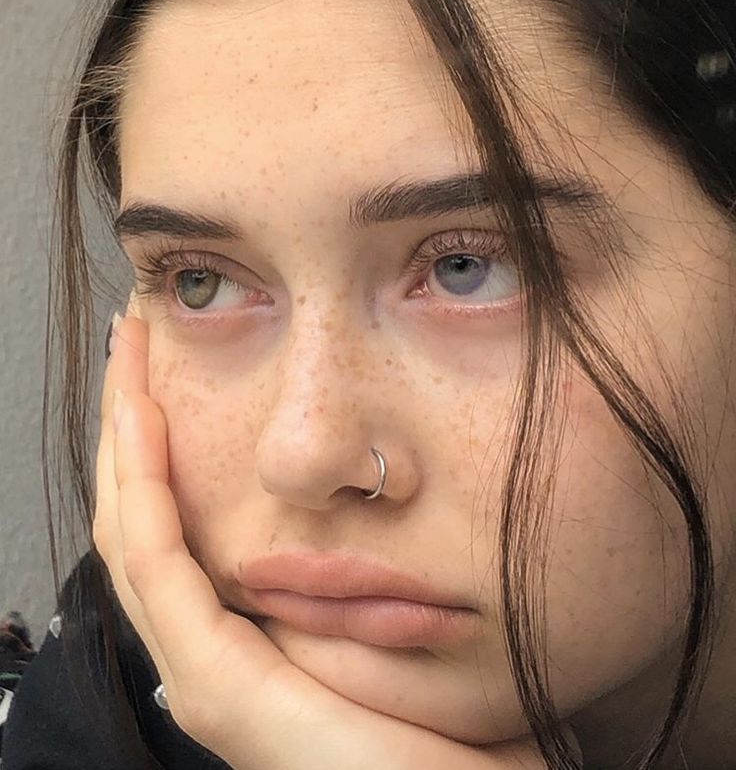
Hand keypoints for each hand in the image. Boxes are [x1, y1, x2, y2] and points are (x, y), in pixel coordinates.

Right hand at [93, 313, 580, 769]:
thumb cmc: (451, 719)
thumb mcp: (393, 612)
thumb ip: (361, 562)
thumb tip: (375, 480)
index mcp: (243, 634)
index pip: (177, 527)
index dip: (162, 447)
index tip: (168, 368)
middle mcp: (209, 649)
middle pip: (142, 519)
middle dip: (131, 427)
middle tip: (133, 342)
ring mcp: (205, 668)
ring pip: (134, 530)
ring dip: (125, 438)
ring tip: (130, 356)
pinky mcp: (218, 680)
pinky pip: (158, 560)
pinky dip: (143, 481)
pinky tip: (144, 415)